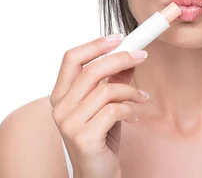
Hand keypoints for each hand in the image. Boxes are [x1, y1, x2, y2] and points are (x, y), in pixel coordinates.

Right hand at [49, 34, 149, 177]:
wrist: (97, 176)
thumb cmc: (101, 140)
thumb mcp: (107, 105)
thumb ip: (114, 81)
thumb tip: (130, 55)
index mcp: (61, 95)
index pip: (71, 58)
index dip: (95, 44)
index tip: (119, 38)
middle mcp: (60, 108)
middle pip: (91, 70)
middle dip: (121, 58)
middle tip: (142, 56)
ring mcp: (69, 123)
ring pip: (106, 90)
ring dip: (131, 91)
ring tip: (142, 98)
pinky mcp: (84, 137)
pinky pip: (113, 110)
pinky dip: (130, 110)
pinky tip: (134, 118)